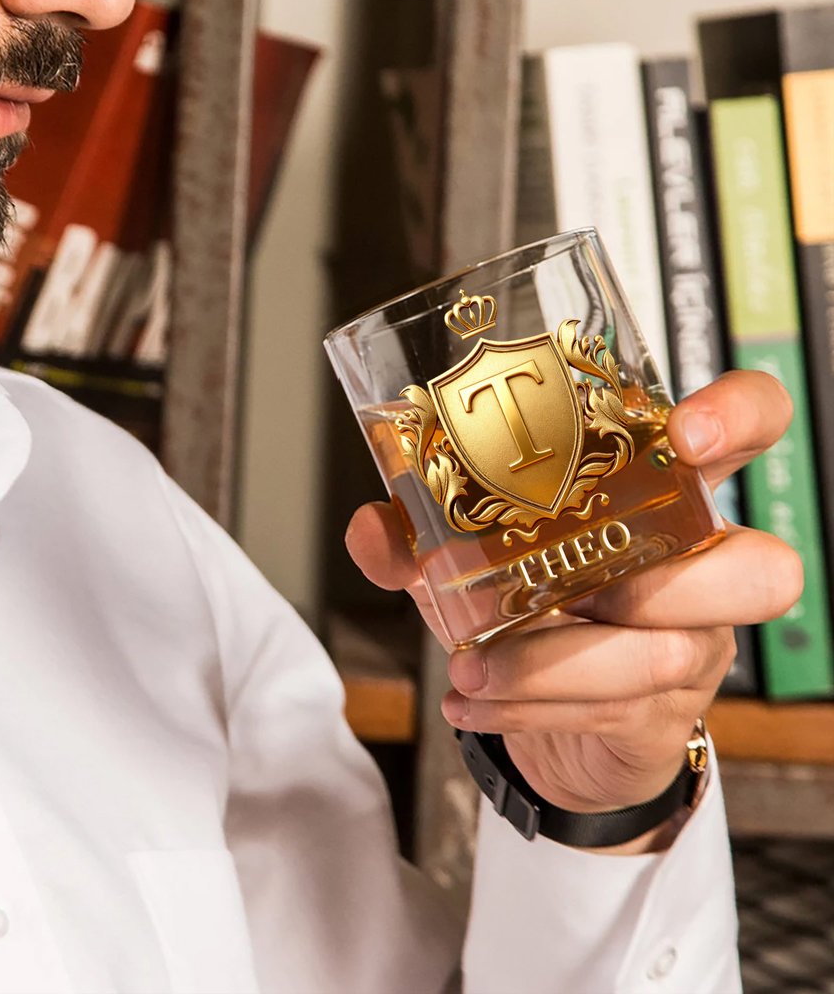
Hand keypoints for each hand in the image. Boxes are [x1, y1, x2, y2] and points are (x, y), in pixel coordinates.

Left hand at [345, 370, 802, 837]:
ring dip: (555, 663)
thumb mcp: (471, 558)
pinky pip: (613, 711)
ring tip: (473, 667)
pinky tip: (470, 702)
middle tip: (578, 593)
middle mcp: (694, 570)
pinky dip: (528, 709)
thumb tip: (373, 528)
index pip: (751, 431)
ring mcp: (690, 647)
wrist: (548, 710)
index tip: (689, 435)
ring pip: (666, 654)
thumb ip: (419, 538)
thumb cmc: (528, 605)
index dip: (741, 420)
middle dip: (668, 585)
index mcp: (660, 497)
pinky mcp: (662, 714)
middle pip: (760, 569)